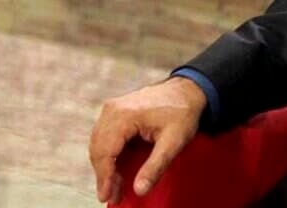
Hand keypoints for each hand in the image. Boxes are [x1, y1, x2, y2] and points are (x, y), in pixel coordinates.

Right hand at [88, 76, 206, 203]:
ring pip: (98, 144)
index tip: (106, 196)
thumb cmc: (182, 113)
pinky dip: (108, 155)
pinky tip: (117, 170)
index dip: (104, 177)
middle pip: (98, 149)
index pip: (106, 152)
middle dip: (104, 175)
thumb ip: (156, 166)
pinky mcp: (115, 111)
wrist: (187, 90)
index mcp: (124, 115)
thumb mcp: (174, 142)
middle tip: (112, 197)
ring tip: (115, 187)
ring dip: (105, 166)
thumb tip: (139, 190)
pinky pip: (105, 137)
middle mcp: (113, 109)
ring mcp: (112, 109)